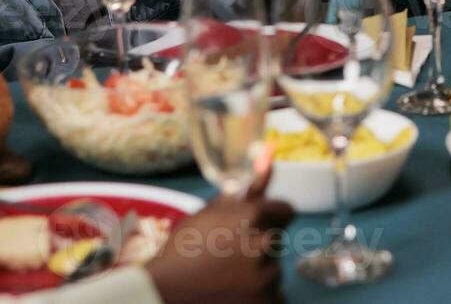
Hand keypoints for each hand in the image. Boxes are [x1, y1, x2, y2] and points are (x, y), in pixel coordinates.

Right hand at [146, 194, 292, 302]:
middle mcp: (265, 243)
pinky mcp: (268, 301)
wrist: (165, 290)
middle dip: (259, 244)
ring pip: (273, 268)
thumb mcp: (211, 211)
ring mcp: (267, 276)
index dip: (270, 217)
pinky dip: (259, 295)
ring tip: (227, 275)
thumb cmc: (184, 247)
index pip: (286, 211)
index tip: (254, 227)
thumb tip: (270, 160)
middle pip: (276, 240)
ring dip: (258, 271)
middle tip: (229, 254)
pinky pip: (274, 295)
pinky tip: (234, 292)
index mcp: (254, 215)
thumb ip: (249, 190)